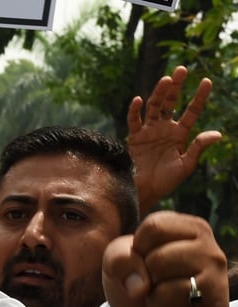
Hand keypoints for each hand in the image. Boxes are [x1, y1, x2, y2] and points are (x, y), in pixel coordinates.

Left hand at [101, 211, 227, 306]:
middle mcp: (212, 253)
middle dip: (140, 277)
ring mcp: (218, 287)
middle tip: (146, 290)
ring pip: (165, 288)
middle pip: (160, 257)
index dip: (133, 250)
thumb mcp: (114, 262)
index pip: (154, 229)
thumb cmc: (129, 286)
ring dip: (148, 302)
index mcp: (191, 230)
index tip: (139, 263)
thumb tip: (145, 285)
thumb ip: (119, 257)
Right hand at [127, 65, 221, 214]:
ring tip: (166, 79)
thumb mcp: (186, 165)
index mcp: (180, 134)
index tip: (206, 81)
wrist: (144, 192)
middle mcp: (164, 129)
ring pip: (154, 107)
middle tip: (182, 69)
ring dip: (159, 93)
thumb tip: (217, 133)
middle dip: (176, 86)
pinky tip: (139, 100)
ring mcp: (149, 132)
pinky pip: (134, 121)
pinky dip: (135, 111)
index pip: (192, 111)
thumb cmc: (166, 182)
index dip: (199, 96)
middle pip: (171, 103)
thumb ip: (198, 148)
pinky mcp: (134, 138)